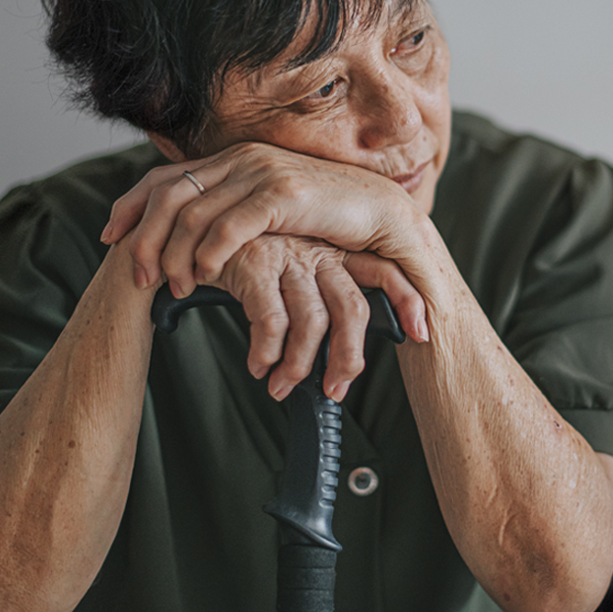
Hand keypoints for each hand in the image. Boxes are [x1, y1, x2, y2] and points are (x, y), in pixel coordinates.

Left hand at [102, 142, 421, 296]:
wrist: (383, 217)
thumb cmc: (329, 222)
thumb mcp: (272, 213)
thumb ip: (236, 213)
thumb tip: (196, 234)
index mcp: (234, 159)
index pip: (165, 177)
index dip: (131, 207)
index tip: (111, 238)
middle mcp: (243, 159)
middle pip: (168, 194)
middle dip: (144, 238)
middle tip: (137, 276)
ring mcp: (262, 173)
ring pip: (193, 213)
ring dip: (176, 255)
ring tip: (175, 287)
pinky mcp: (283, 195)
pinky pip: (229, 226)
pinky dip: (209, 253)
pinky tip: (205, 276)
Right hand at [215, 234, 426, 400]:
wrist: (191, 223)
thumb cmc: (243, 252)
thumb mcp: (287, 265)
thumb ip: (313, 294)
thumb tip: (332, 351)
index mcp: (332, 250)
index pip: (383, 271)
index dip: (406, 300)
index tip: (420, 334)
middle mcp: (316, 251)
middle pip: (352, 310)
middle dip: (348, 358)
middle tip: (335, 389)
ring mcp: (287, 256)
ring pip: (313, 322)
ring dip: (299, 366)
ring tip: (282, 386)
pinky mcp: (255, 263)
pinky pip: (272, 321)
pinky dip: (267, 353)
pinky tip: (258, 365)